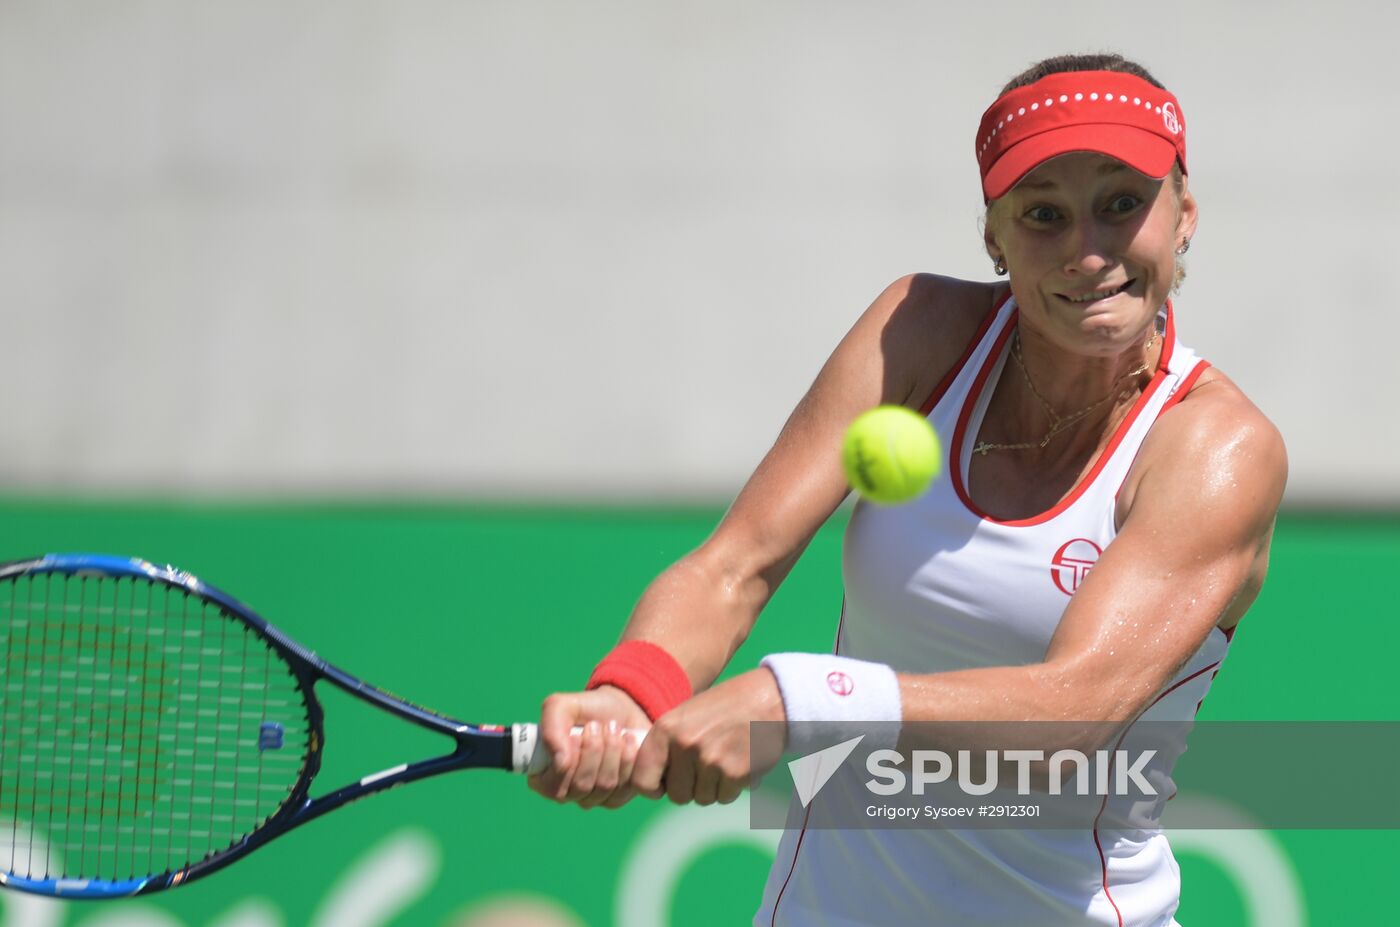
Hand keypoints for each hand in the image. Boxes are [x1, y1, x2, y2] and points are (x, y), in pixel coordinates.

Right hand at [528, 685, 650, 808]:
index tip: (578, 734)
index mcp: (544, 775)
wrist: (621, 709)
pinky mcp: (617, 796)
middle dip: (593, 750)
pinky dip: (628, 759)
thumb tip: (560, 762)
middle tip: (597, 725)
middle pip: (581, 786)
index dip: (569, 761)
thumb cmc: (586, 709)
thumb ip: (551, 730)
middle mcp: (566, 792)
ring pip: (604, 785)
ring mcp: (592, 797)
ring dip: (612, 750)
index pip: (553, 786)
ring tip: (613, 728)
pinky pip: (624, 787)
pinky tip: (627, 740)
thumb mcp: (561, 707)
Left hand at [631, 668, 785, 805]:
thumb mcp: (685, 716)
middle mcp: (684, 745)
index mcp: (666, 729)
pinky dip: (732, 787)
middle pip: (677, 795)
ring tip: (725, 759)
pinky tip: (739, 762)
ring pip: (702, 798)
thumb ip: (666, 747)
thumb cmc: (724, 708)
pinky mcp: (734, 773)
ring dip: (713, 787)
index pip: (642, 781)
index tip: (665, 785)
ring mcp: (709, 760)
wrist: (768, 698)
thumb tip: (650, 785)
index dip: (654, 788)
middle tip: (706, 767)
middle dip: (691, 787)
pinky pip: (724, 797)